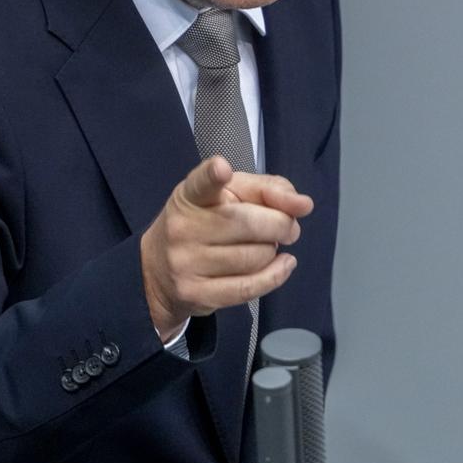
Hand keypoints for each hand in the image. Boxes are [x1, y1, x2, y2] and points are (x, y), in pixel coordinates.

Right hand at [140, 154, 311, 339]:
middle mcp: (183, 228)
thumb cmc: (205, 223)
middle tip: (286, 227)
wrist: (158, 272)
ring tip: (265, 247)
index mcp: (190, 196)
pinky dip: (275, 276)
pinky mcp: (197, 294)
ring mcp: (187, 263)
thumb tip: (303, 205)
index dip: (213, 175)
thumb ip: (269, 190)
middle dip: (281, 225)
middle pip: (251, 224)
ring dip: (272, 251)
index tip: (222, 168)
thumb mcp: (231, 195)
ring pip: (256, 257)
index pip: (201, 183)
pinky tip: (282, 265)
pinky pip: (249, 288)